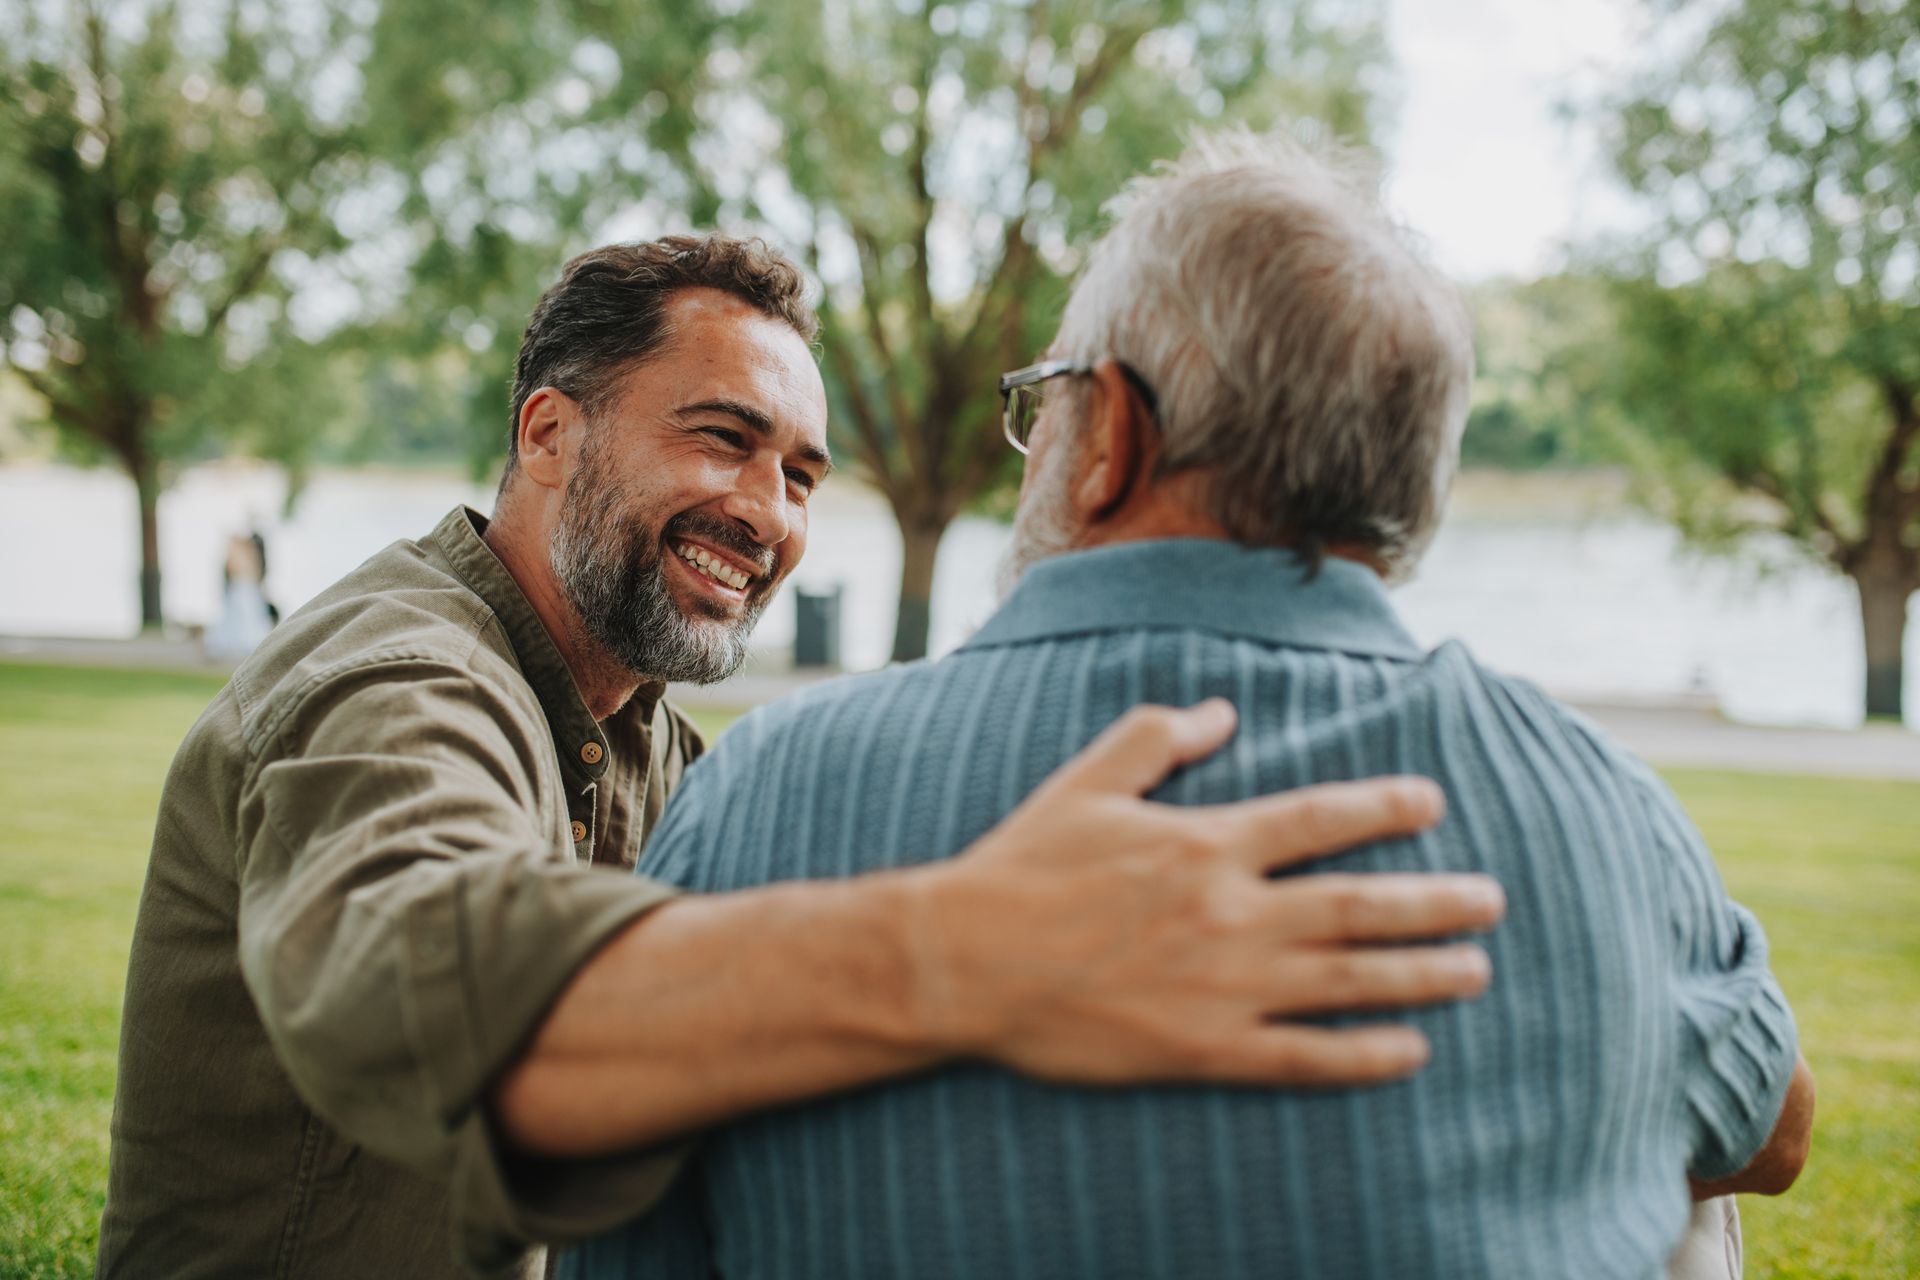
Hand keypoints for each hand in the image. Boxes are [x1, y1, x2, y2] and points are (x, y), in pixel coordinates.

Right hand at [902, 699, 1503, 1086]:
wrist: (965, 961)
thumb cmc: (1023, 866)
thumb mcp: (1088, 781)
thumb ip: (1160, 736)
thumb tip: (1223, 708)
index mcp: (1206, 842)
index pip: (1320, 818)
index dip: (1384, 808)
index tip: (1432, 803)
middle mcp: (1232, 912)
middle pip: (1359, 904)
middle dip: (1435, 902)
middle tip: (1490, 901)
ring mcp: (1224, 986)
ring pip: (1348, 980)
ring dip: (1421, 975)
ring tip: (1474, 971)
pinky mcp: (1204, 1048)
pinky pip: (1303, 1056)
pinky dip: (1363, 1056)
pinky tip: (1410, 1052)